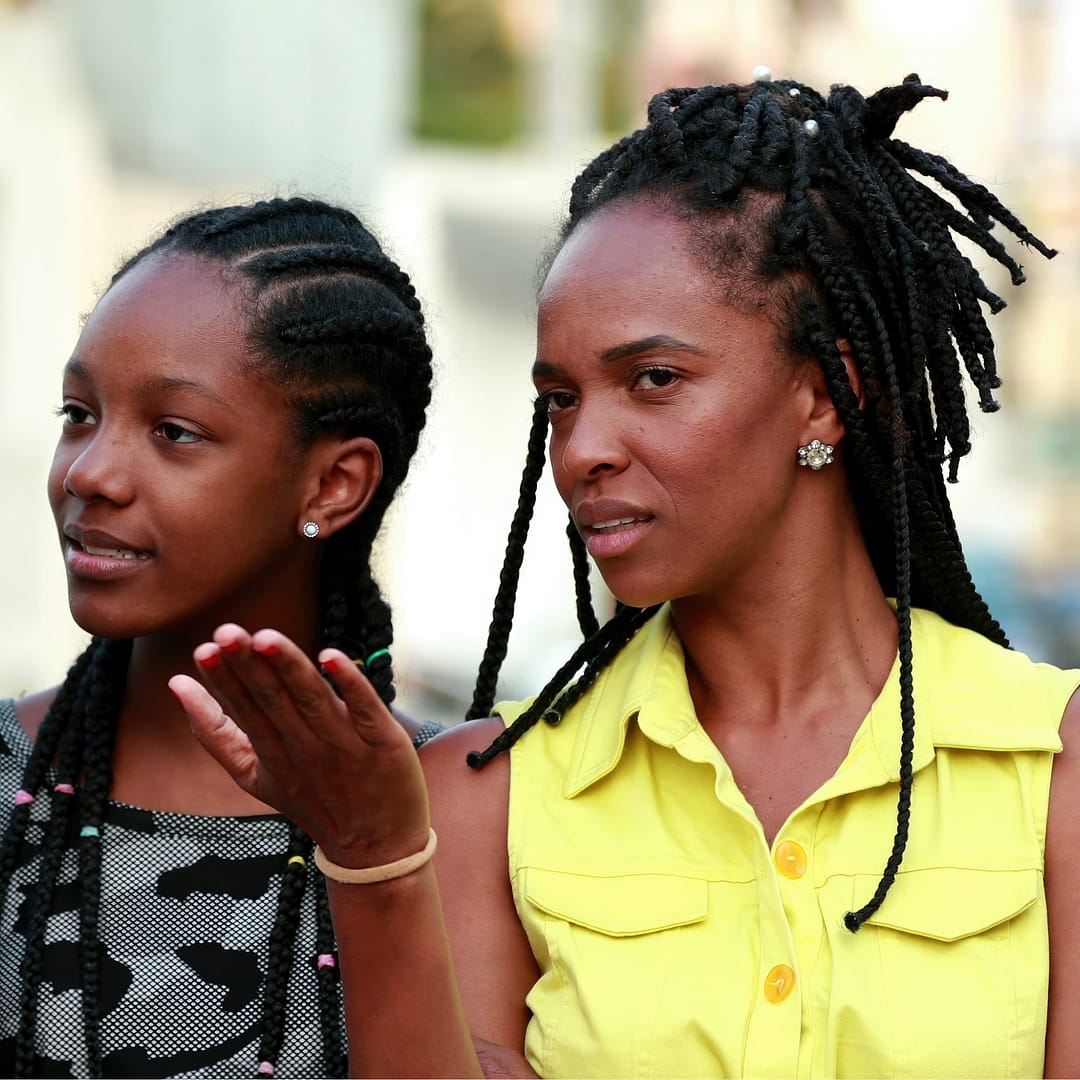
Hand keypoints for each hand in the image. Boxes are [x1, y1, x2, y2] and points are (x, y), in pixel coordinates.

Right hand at [169, 624, 430, 867]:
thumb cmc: (313, 801)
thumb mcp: (254, 775)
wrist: (376, 849)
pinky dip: (349, 683)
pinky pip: (365, 708)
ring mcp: (345, 745)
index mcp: (272, 753)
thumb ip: (216, 734)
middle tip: (226, 633)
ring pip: (312, 699)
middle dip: (248, 666)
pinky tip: (331, 656)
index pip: (243, 710)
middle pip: (273, 701)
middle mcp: (305, 748)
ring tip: (266, 637)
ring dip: (289, 667)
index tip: (203, 650)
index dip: (223, 681)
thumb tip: (178, 686)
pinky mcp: (382, 742)